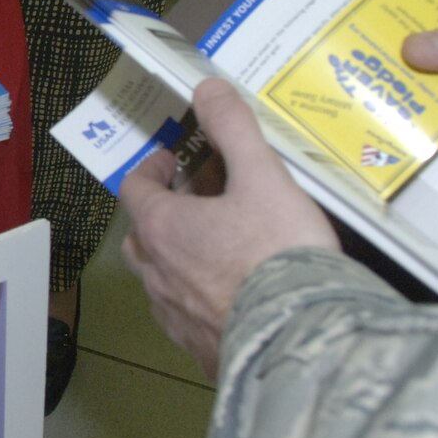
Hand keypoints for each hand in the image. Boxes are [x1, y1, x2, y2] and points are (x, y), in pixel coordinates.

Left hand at [121, 79, 338, 376]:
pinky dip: (197, 297)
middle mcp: (157, 274)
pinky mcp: (199, 349)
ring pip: (160, 279)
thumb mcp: (263, 177)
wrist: (301, 338)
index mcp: (163, 229)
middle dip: (158, 215)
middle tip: (189, 201)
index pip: (135, 190)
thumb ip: (235, 129)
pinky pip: (186, 317)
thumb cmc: (278, 254)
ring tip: (212, 246)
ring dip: (177, 258)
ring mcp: (175, 316)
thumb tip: (209, 89)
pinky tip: (230, 294)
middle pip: (140, 237)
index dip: (150, 170)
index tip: (169, 161)